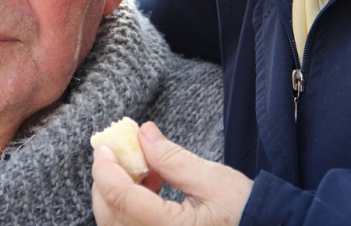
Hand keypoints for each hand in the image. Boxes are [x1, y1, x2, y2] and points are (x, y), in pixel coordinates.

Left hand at [91, 121, 252, 225]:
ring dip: (119, 192)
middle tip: (121, 151)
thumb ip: (172, 158)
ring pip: (114, 224)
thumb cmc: (246, 213)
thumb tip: (142, 134)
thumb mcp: (213, 180)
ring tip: (146, 168)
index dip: (106, 168)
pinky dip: (129, 206)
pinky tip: (151, 187)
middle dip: (108, 178)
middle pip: (109, 214)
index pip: (120, 198)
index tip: (105, 144)